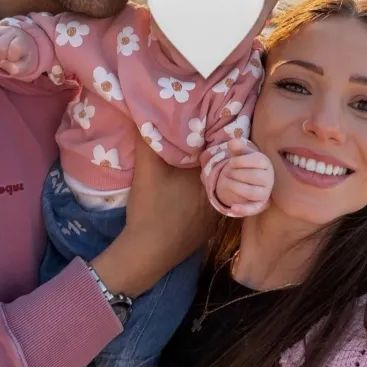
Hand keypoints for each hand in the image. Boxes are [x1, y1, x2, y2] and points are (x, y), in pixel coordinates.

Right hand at [0, 24, 38, 76]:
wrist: (17, 45)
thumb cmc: (22, 57)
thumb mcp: (26, 66)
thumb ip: (18, 68)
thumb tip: (2, 63)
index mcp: (21, 39)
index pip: (14, 48)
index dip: (12, 57)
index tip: (15, 57)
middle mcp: (10, 31)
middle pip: (0, 47)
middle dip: (1, 57)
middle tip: (5, 58)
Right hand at [90, 133, 217, 296]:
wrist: (148, 254)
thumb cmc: (151, 208)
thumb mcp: (147, 170)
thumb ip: (148, 140)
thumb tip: (146, 113)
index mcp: (210, 175)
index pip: (218, 148)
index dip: (213, 133)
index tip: (206, 119)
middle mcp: (220, 193)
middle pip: (219, 166)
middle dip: (210, 152)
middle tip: (199, 135)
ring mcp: (216, 212)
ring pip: (216, 184)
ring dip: (208, 173)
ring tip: (196, 158)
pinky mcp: (209, 226)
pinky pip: (211, 201)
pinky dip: (203, 192)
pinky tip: (190, 189)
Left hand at [215, 138, 273, 216]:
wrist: (250, 180)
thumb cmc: (245, 163)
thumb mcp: (242, 153)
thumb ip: (237, 147)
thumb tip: (232, 142)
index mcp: (266, 163)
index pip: (256, 161)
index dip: (239, 161)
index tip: (231, 162)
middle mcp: (269, 178)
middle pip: (253, 176)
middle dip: (236, 174)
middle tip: (227, 173)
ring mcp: (265, 193)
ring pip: (252, 192)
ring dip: (236, 188)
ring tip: (226, 184)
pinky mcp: (260, 205)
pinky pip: (253, 209)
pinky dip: (242, 209)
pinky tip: (232, 208)